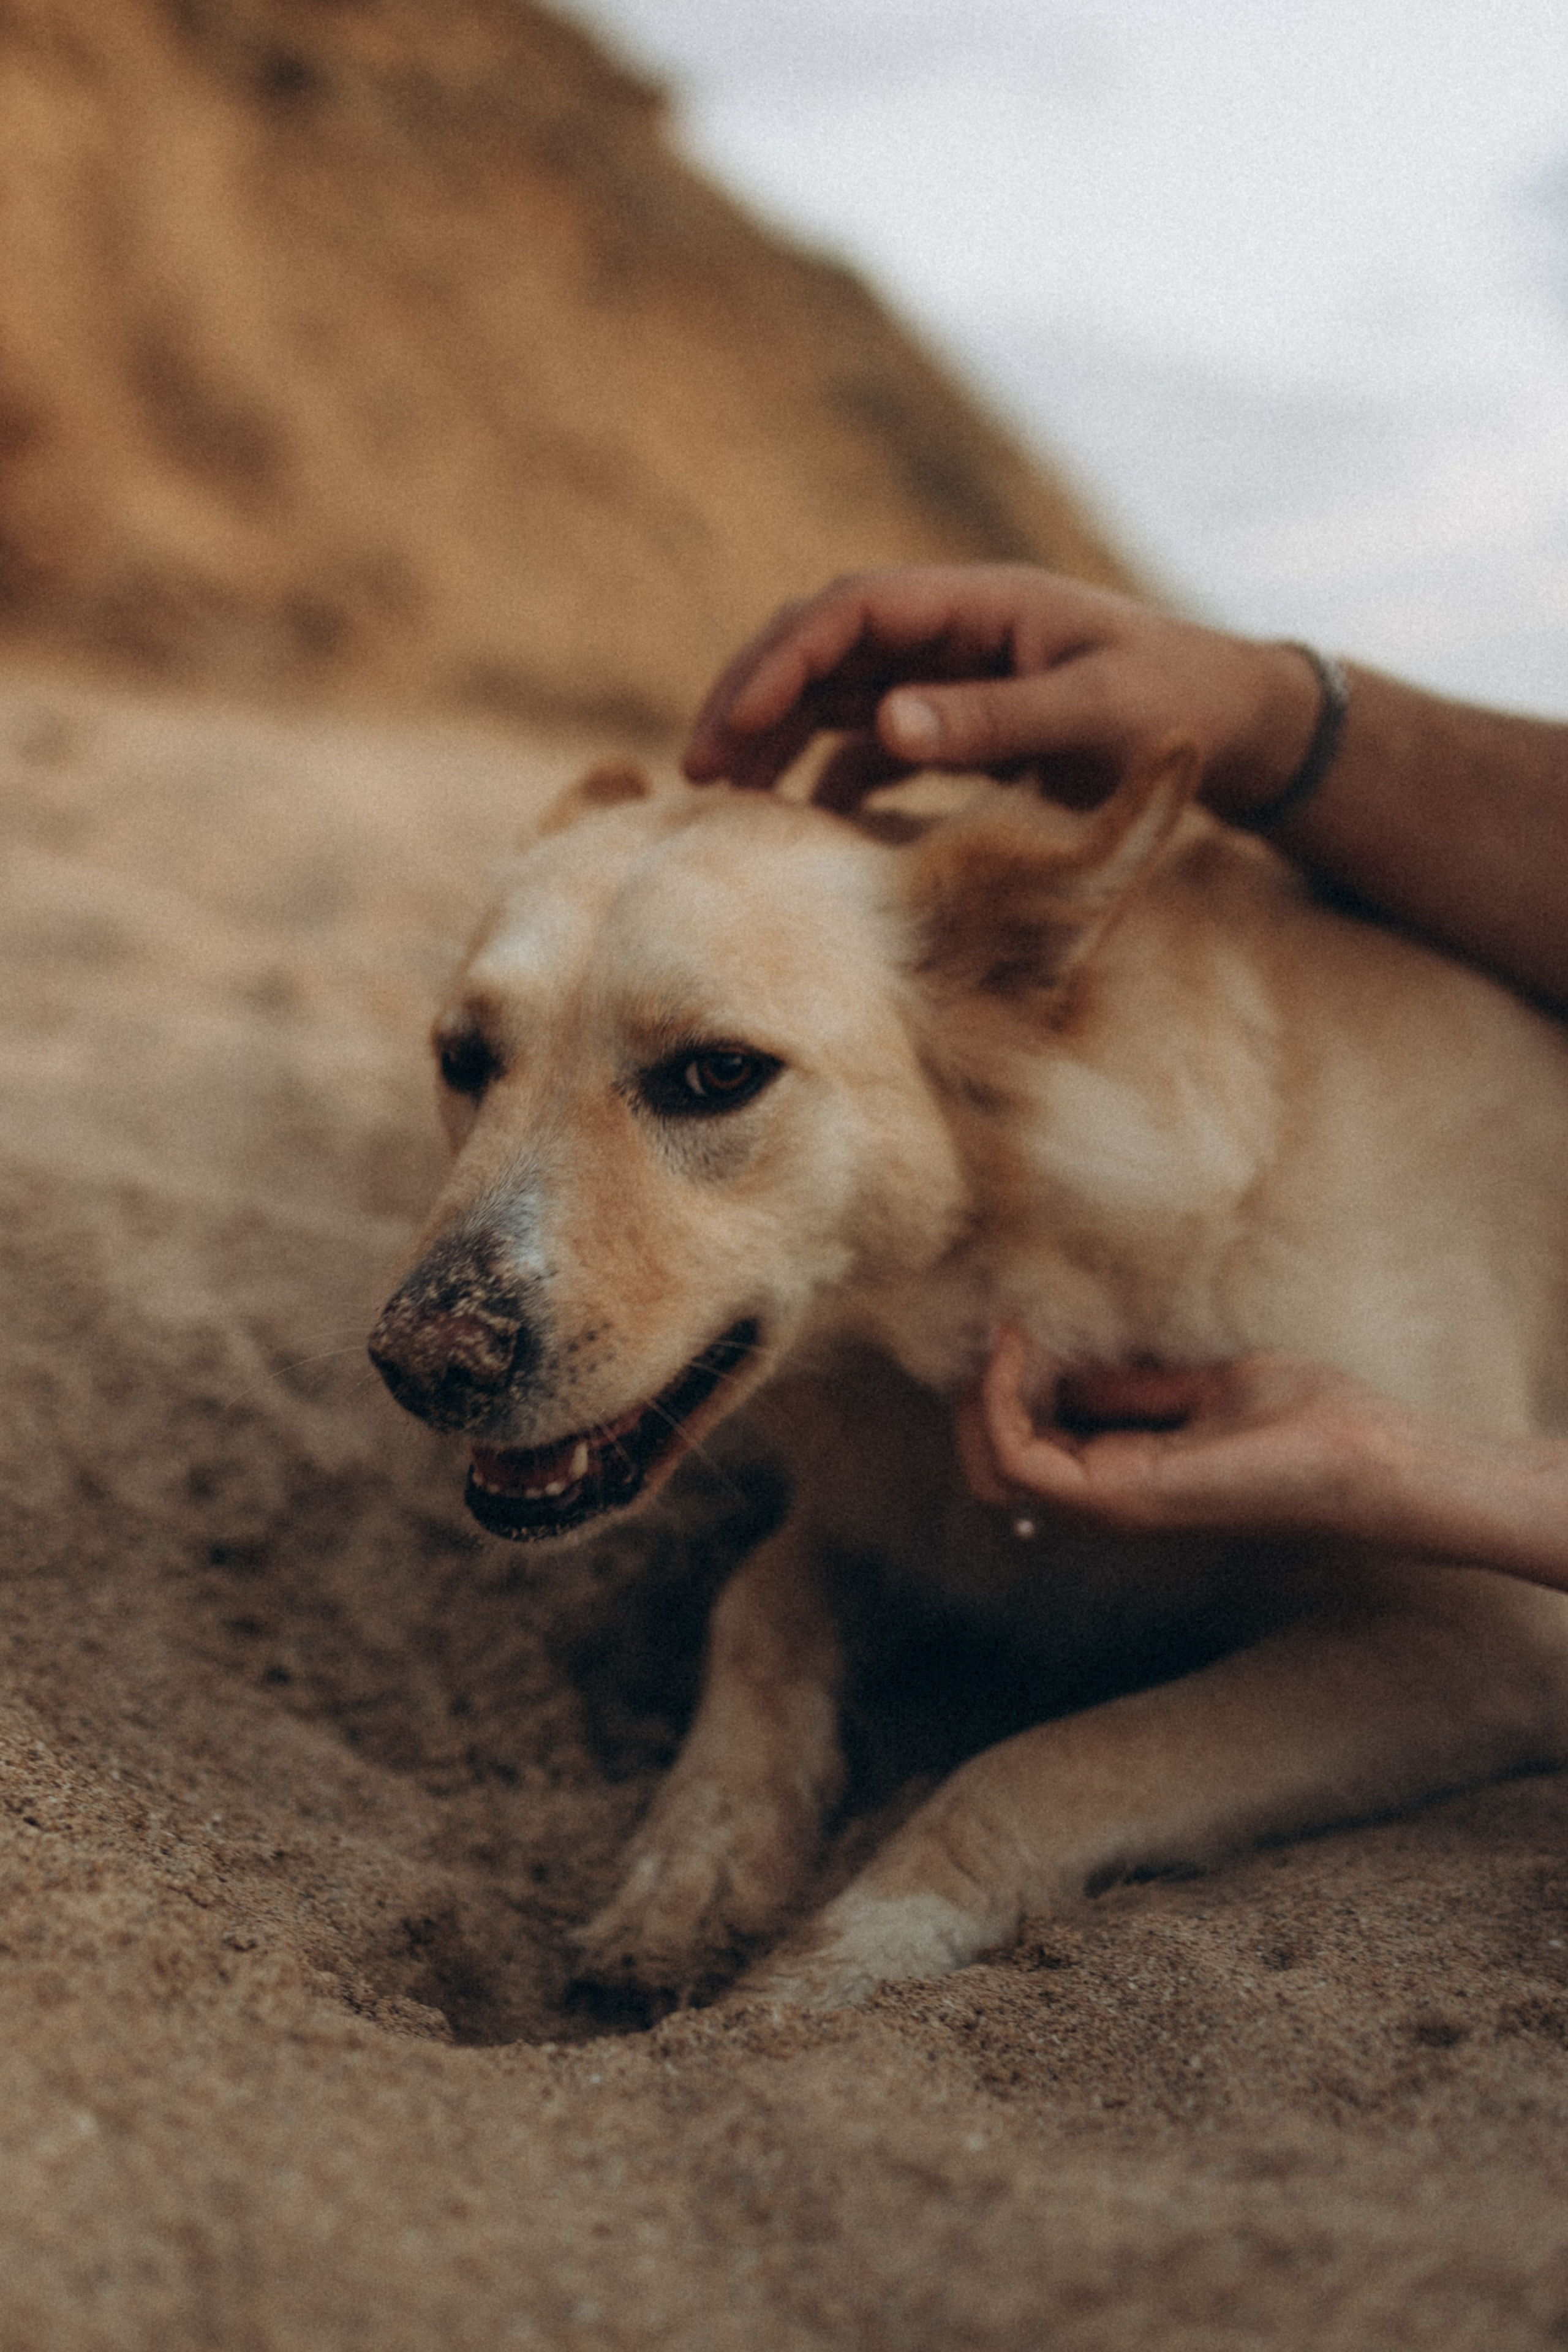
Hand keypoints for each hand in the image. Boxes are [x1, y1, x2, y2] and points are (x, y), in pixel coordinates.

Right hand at [683, 565, 1319, 822]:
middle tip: (695, 764)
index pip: (851, 614)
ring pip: (836, 693)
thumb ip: (994, 722)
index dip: (782, 661)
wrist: (1233, 724)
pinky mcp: (961, 721)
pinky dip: (829, 773)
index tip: (731, 722)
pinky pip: (873, 739)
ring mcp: (952, 675)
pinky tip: (798, 820)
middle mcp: (952, 631)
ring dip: (776, 735)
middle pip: (823, 645)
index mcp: (978, 604)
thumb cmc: (1177, 707)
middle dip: (754, 695)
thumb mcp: (1093, 715)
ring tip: (723, 792)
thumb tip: (885, 726)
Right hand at [956, 1328, 1567, 1587]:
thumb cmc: (1311, 1421)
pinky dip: (1002, 1397)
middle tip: (996, 1335)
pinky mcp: (1117, 1496)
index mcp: (1129, 1473)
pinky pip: (1017, 1457)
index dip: (1007, 1383)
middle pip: (995, 1461)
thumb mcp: (1206, 1386)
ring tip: (1006, 1338)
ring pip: (993, 1464)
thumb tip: (1073, 1367)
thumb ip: (1137, 1388)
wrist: (1365, 1454)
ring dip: (983, 1394)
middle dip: (977, 1395)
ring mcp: (1109, 1502)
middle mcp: (1108, 1496)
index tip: (1015, 1325)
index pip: (1029, 1444)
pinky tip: (1021, 1348)